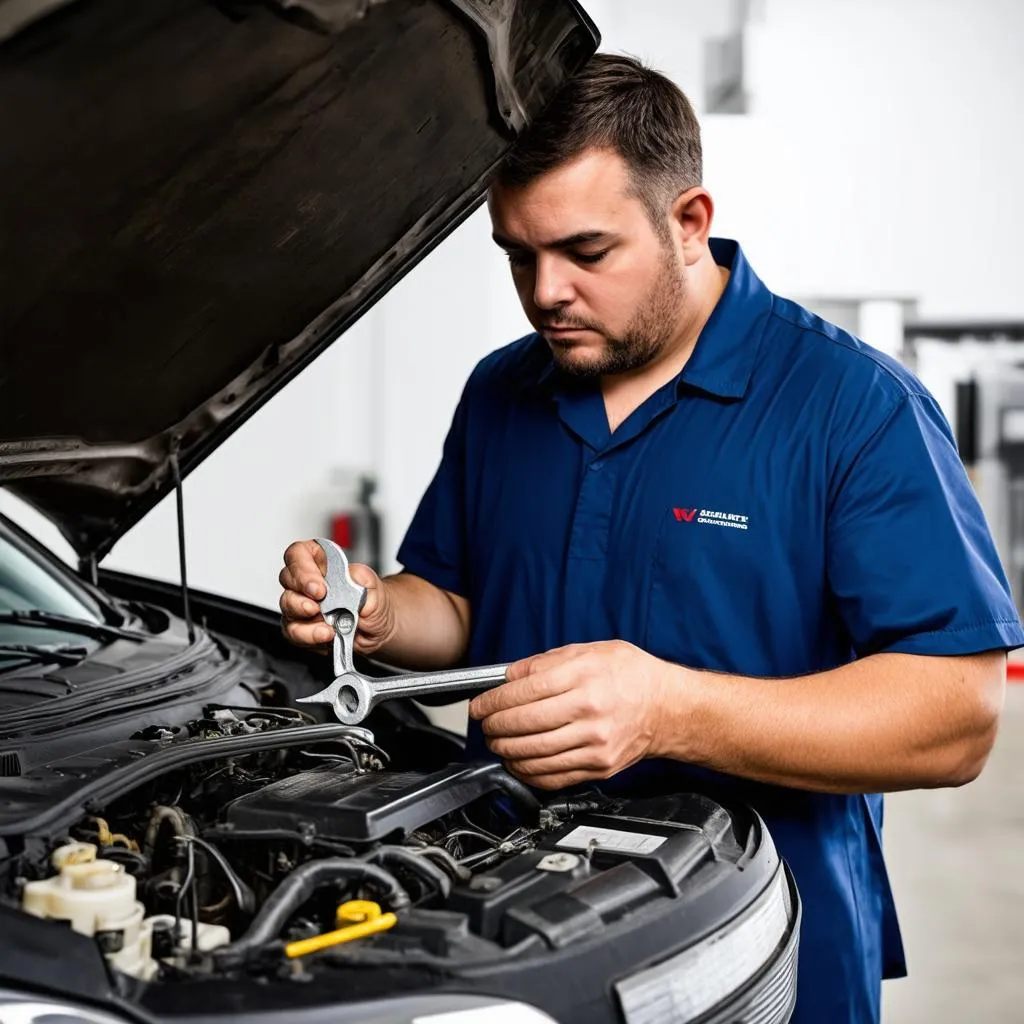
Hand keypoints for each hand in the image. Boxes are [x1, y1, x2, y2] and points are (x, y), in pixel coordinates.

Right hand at [278, 540, 394, 655]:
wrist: (379, 629)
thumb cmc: (374, 602)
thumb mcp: (374, 586)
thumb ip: (360, 578)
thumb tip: (347, 578)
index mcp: (324, 562)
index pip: (299, 553)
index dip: (303, 567)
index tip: (319, 586)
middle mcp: (308, 582)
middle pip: (288, 578)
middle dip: (301, 592)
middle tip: (319, 603)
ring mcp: (302, 605)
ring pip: (287, 605)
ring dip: (303, 614)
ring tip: (326, 624)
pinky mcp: (301, 628)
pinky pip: (293, 631)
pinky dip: (308, 635)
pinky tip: (325, 635)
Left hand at [468, 640, 672, 789]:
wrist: (668, 708)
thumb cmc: (632, 675)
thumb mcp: (590, 651)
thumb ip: (546, 662)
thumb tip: (509, 676)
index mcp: (585, 677)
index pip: (524, 691)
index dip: (493, 700)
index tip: (480, 705)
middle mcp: (590, 711)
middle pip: (525, 724)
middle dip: (494, 726)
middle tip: (485, 723)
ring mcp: (594, 743)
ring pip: (534, 753)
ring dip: (505, 750)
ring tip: (496, 741)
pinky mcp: (598, 766)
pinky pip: (552, 776)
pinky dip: (526, 771)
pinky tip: (517, 761)